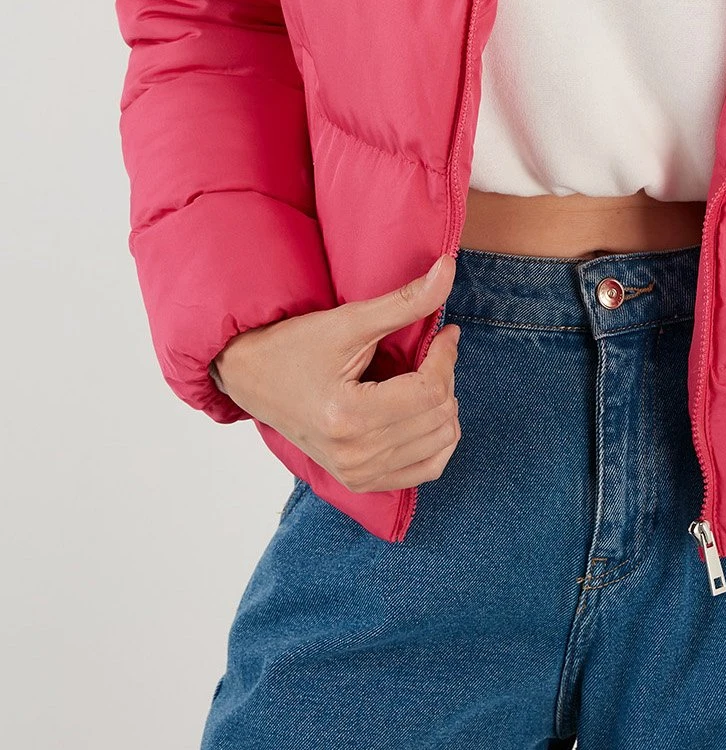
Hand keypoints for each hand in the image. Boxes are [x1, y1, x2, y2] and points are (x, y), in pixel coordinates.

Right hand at [209, 254, 462, 493]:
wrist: (252, 378)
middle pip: (438, 417)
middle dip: (445, 376)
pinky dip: (437, 439)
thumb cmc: (294, 346)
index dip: (446, 355)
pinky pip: (427, 469)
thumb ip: (405, 301)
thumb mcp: (348, 320)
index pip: (430, 391)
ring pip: (441, 443)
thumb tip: (449, 267)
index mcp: (348, 417)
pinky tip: (424, 409)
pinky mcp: (361, 481)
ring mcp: (358, 474)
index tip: (444, 331)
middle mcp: (355, 455)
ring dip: (444, 404)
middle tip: (432, 350)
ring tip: (425, 376)